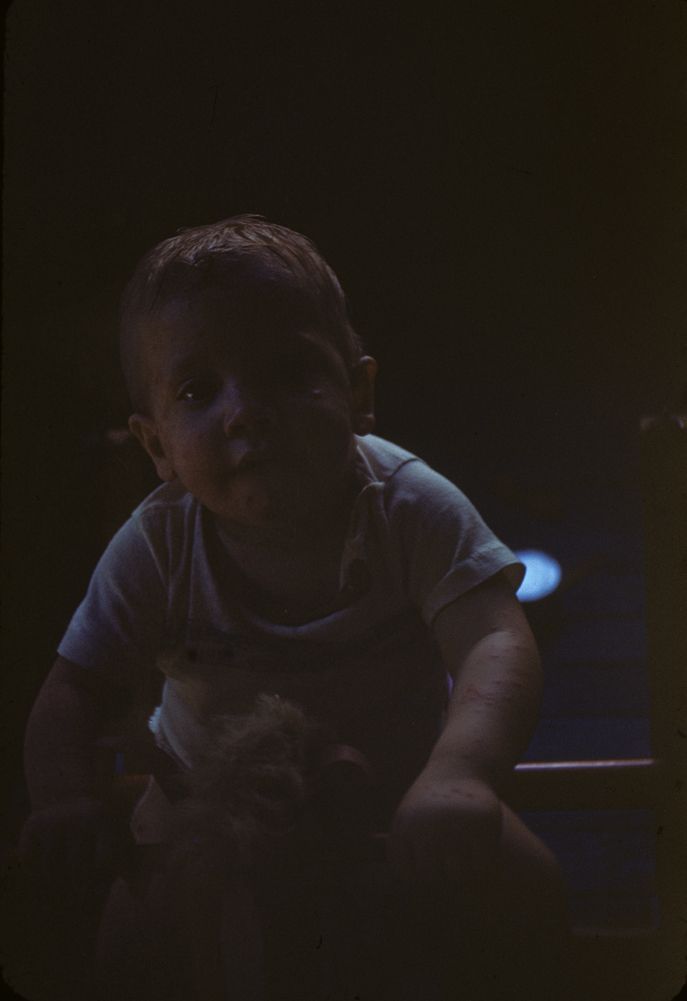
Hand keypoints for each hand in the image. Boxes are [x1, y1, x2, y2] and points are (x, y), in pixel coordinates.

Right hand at [19, 797, 131, 885]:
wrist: (72, 796)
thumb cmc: (101, 832)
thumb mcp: (122, 842)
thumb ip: (134, 870)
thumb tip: (139, 895)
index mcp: (106, 821)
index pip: (106, 862)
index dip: (104, 877)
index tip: (102, 875)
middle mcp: (80, 818)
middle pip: (78, 871)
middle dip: (80, 883)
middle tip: (80, 880)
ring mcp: (55, 820)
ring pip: (51, 870)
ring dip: (57, 881)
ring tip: (64, 877)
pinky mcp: (33, 825)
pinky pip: (29, 863)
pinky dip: (36, 872)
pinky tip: (46, 866)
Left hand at [388, 767, 502, 913]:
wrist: (460, 767)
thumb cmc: (431, 802)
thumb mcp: (408, 819)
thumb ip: (405, 854)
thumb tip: (409, 896)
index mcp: (405, 827)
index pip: (407, 875)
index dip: (417, 874)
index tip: (427, 860)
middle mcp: (428, 828)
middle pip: (433, 879)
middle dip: (441, 874)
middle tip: (449, 857)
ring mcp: (456, 827)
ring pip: (459, 876)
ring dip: (463, 869)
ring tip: (463, 850)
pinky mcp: (482, 826)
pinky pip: (483, 866)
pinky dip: (482, 862)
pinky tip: (479, 846)